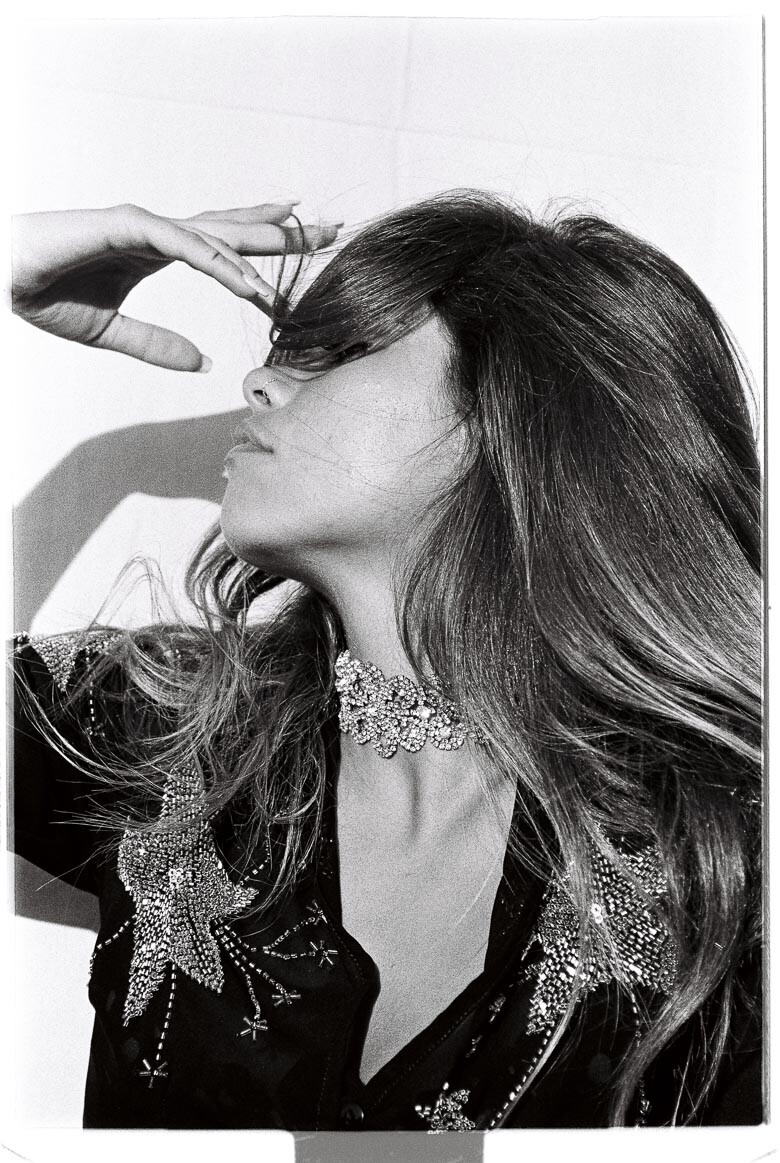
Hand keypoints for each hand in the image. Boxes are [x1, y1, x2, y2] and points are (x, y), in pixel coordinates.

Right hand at [11, 202, 340, 370]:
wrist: (0, 278)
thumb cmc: (43, 293)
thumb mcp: (112, 333)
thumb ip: (157, 345)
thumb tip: (202, 364)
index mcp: (156, 251)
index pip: (221, 244)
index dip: (262, 243)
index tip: (303, 244)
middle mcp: (157, 233)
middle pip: (231, 229)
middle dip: (281, 230)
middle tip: (329, 228)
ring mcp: (143, 226)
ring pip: (215, 233)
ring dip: (259, 247)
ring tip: (303, 253)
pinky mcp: (125, 227)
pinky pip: (183, 244)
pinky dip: (217, 262)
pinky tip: (247, 282)